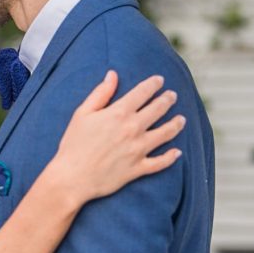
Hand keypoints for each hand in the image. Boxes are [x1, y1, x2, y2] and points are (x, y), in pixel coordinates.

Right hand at [51, 71, 183, 203]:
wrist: (72, 177)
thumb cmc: (73, 144)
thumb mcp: (82, 114)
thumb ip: (100, 93)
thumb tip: (113, 75)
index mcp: (119, 113)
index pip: (142, 92)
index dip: (153, 84)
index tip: (159, 80)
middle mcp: (133, 129)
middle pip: (158, 110)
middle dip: (167, 100)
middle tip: (172, 95)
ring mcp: (138, 149)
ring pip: (165, 133)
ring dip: (176, 124)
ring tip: (181, 119)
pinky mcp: (138, 168)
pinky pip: (160, 162)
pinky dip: (171, 157)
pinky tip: (177, 152)